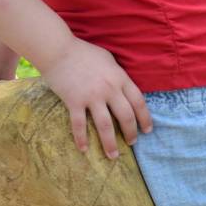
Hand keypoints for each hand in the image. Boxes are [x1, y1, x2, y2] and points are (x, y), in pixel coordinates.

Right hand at [38, 38, 152, 158]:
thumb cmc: (83, 52)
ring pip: (106, 125)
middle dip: (131, 133)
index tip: (147, 130)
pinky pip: (79, 125)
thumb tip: (124, 87)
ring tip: (113, 155)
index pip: (138, 102)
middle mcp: (109, 89)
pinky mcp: (74, 101)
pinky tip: (84, 150)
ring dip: (110, 143)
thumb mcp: (108, 59)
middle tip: (132, 143)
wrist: (57, 49)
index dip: (145, 118)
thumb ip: (118, 74)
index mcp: (120, 78)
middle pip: (126, 116)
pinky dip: (81, 139)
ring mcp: (92, 96)